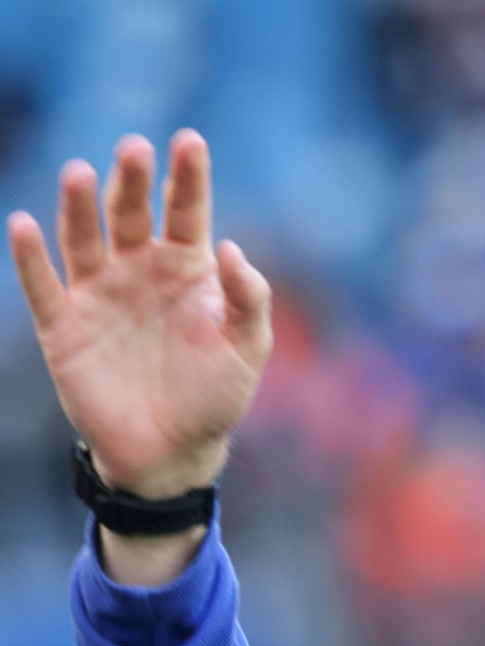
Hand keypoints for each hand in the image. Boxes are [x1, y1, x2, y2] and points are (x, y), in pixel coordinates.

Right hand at [6, 129, 271, 497]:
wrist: (173, 452)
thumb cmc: (216, 397)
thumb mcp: (247, 349)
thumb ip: (248, 299)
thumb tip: (230, 248)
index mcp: (187, 270)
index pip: (187, 212)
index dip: (187, 177)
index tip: (189, 142)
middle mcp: (139, 270)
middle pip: (131, 213)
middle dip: (132, 181)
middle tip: (134, 150)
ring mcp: (99, 294)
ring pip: (83, 238)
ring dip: (80, 206)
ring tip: (82, 175)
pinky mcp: (64, 326)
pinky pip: (42, 285)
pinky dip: (30, 257)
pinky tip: (24, 224)